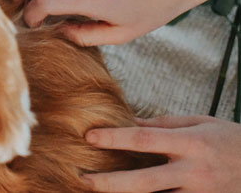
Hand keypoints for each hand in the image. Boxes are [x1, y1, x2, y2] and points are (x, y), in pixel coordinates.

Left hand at [82, 115, 240, 192]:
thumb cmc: (231, 141)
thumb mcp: (202, 123)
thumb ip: (164, 124)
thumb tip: (129, 123)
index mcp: (191, 143)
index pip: (144, 140)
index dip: (114, 139)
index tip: (89, 137)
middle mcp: (193, 172)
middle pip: (143, 181)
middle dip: (109, 182)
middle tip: (82, 178)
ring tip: (98, 191)